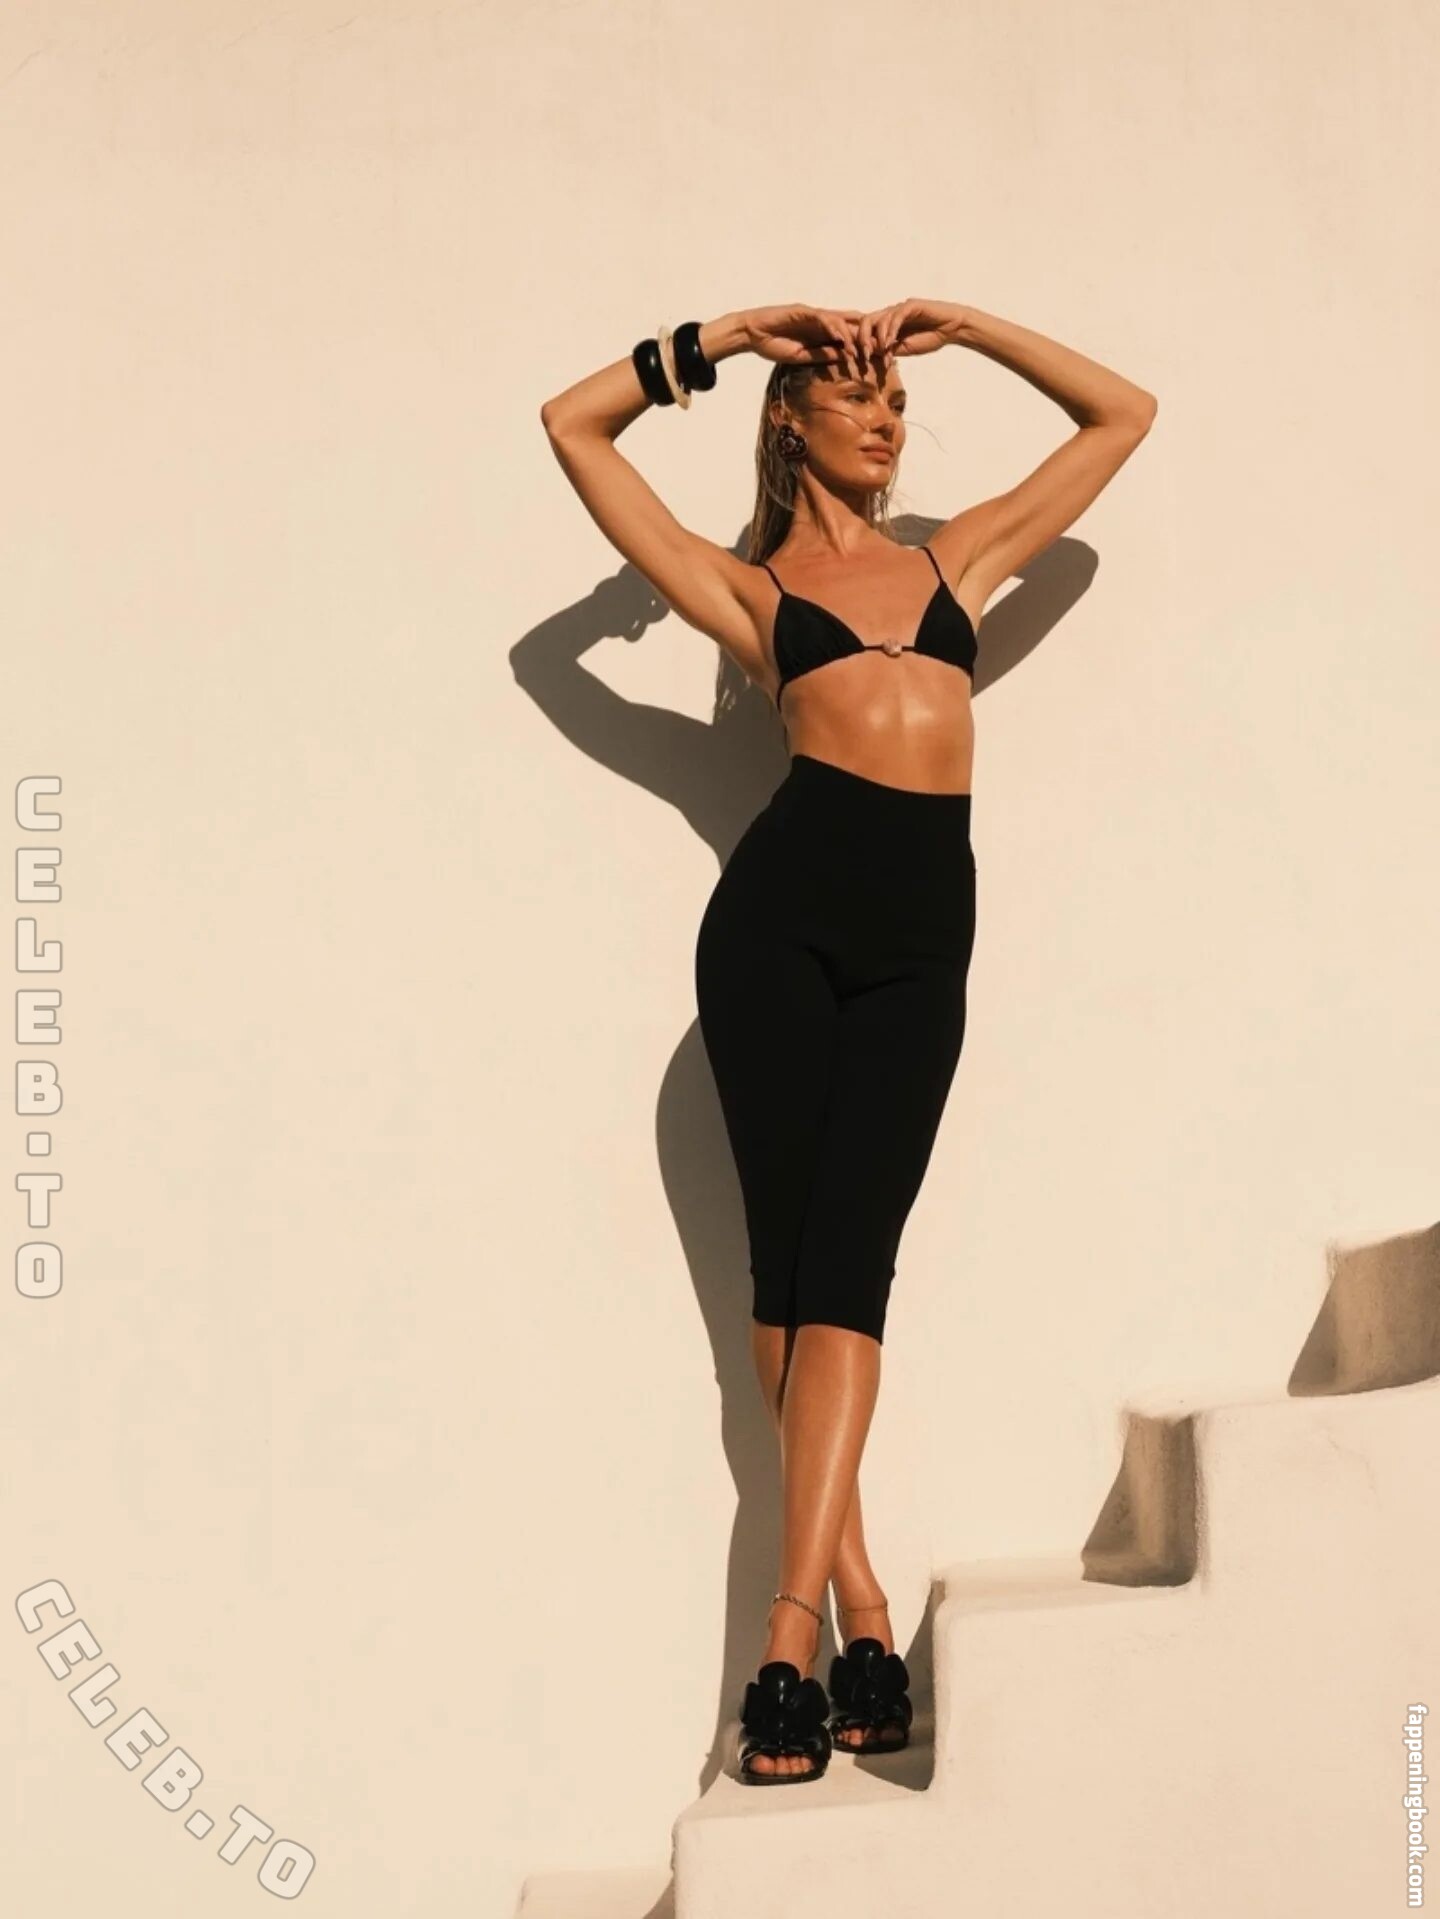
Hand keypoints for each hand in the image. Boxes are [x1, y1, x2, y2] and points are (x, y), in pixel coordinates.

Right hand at [742, 304, 866, 374]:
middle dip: (865, 337)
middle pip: (849, 324)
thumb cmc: (773, 344)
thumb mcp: (801, 356)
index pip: (846, 336)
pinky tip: (843, 337)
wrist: (751, 333)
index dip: (861, 345)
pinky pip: (822, 318)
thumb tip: (843, 358)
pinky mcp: (802, 311)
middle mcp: (821, 320)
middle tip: (881, 350)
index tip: (876, 358)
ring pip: (840, 320)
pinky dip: (834, 327)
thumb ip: (821, 355)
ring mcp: (812, 314)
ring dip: (853, 334)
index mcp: (821, 332)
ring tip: (865, 349)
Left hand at [857, 298, 966, 365]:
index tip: (863, 360)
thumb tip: (868, 352)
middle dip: (862, 338)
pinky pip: (896, 316)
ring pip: (879, 319)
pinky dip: (891, 330)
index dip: (859, 342)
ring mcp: (900, 308)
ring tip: (882, 351)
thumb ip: (887, 349)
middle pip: (866, 320)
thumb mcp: (903, 349)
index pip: (866, 329)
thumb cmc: (929, 338)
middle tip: (866, 355)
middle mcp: (890, 314)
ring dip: (878, 337)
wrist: (951, 329)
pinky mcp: (911, 305)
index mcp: (887, 324)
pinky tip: (890, 342)